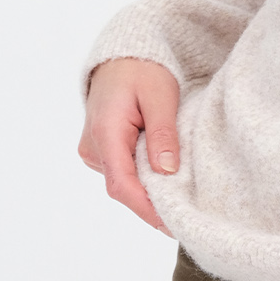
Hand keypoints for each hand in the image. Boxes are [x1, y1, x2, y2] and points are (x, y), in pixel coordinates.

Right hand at [78, 58, 180, 233]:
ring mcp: (95, 150)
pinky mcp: (102, 150)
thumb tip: (166, 171)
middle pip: (123, 187)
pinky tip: (166, 181)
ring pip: (123, 182)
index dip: (146, 208)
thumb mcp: (160, 96)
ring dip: (149, 191)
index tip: (171, 223)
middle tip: (186, 215)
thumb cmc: (142, 70)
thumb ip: (163, 133)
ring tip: (180, 199)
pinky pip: (123, 172)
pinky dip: (143, 179)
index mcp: (105, 132)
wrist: (123, 57)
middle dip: (152, 203)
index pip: (122, 184)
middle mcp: (93, 147)